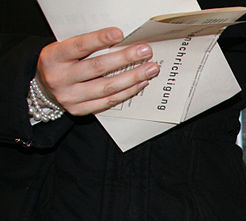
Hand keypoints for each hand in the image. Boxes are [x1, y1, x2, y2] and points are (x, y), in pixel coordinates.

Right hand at [36, 27, 160, 115]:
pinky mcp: (80, 109)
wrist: (44, 89)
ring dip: (132, 77)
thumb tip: (121, 41)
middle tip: (145, 51)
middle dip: (124, 59)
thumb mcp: (64, 51)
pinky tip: (140, 83)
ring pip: (107, 87)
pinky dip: (127, 92)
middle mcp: (60, 78)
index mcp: (53, 57)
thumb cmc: (60, 64)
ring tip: (150, 68)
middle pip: (97, 68)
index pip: (79, 46)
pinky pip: (108, 101)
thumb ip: (86, 48)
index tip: (120, 34)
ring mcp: (70, 96)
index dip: (99, 39)